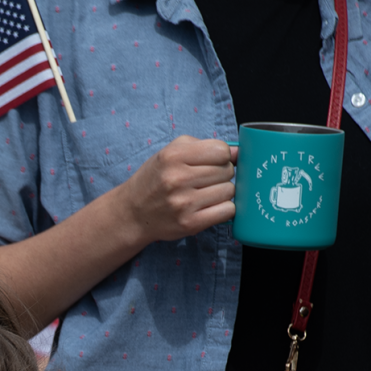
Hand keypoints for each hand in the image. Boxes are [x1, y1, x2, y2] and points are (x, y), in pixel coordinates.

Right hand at [119, 136, 236, 246]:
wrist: (133, 214)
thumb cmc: (155, 180)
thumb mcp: (171, 153)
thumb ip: (204, 146)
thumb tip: (238, 151)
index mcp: (173, 157)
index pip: (221, 150)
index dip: (221, 156)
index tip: (212, 163)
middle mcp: (177, 179)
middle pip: (227, 171)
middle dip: (221, 174)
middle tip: (205, 181)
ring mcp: (184, 203)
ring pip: (229, 191)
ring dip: (223, 192)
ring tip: (206, 194)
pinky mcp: (189, 223)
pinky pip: (227, 211)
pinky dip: (224, 209)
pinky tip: (211, 207)